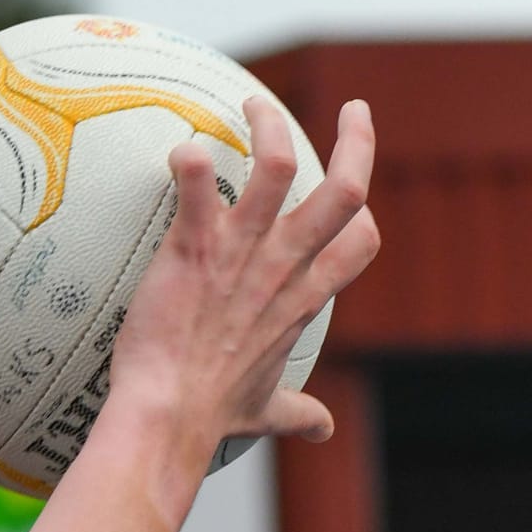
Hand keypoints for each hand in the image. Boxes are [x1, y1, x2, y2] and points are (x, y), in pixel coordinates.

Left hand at [96, 95, 379, 469]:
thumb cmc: (211, 415)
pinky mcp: (194, 247)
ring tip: (251, 102)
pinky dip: (188, 157)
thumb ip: (295, 412)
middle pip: (346, 188)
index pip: (360, 243)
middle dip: (357, 139)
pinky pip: (196, 183)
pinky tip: (179, 147)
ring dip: (268, 123)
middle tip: (353, 108)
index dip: (363, 213)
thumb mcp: (264, 412)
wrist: (168, 419)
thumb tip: (322, 429)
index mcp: (303, 300)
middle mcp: (282, 268)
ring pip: (278, 162)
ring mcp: (240, 253)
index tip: (353, 192)